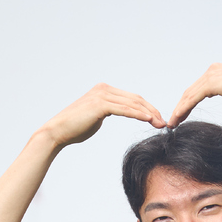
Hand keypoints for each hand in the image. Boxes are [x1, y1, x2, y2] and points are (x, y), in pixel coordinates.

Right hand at [41, 83, 165, 146]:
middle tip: (163, 123)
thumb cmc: (75, 128)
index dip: (147, 108)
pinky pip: (125, 109)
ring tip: (160, 124)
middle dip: (152, 111)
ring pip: (132, 104)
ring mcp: (102, 95)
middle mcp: (104, 89)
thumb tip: (119, 111)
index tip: (157, 119)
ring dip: (149, 114)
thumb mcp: (96, 117)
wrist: (57, 132)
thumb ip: (108, 111)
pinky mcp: (100, 105)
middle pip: (135, 99)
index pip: (132, 98)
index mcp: (104, 91)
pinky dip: (138, 114)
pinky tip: (149, 120)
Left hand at [168, 64, 221, 126]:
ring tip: (172, 124)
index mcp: (218, 71)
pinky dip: (183, 109)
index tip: (183, 115)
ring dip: (178, 110)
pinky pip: (192, 98)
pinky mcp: (211, 83)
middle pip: (190, 91)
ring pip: (189, 95)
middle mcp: (212, 70)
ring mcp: (211, 75)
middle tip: (173, 122)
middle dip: (180, 107)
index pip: (198, 89)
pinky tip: (177, 119)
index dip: (188, 102)